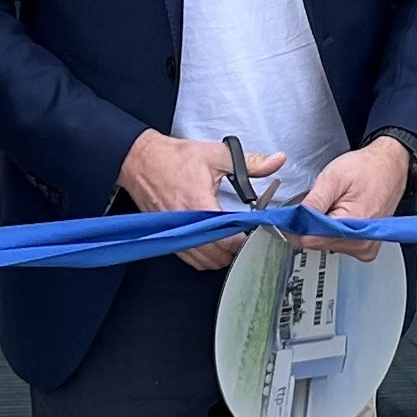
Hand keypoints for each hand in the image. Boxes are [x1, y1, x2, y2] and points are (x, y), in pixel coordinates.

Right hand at [118, 128, 281, 271]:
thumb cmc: (172, 158)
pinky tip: (217, 246)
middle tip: (250, 237)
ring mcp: (176, 234)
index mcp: (198, 205)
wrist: (140, 161)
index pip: (228, 238)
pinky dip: (207, 258)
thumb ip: (250, 162)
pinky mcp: (170, 238)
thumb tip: (276, 161)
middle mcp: (185, 225)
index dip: (247, 239)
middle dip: (238, 249)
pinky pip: (192, 260)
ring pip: (206, 262)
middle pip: (219, 255)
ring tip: (235, 242)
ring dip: (223, 256)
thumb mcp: (215, 154)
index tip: (257, 232)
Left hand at [295, 134, 410, 247]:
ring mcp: (365, 248)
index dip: (297, 226)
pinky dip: (335, 231)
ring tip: (336, 206)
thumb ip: (315, 201)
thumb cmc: (367, 168)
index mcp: (354, 226)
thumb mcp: (334, 177)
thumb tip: (296, 220)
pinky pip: (339, 244)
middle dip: (312, 225)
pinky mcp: (366, 248)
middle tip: (321, 203)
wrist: (390, 167)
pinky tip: (343, 215)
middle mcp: (362, 244)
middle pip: (318, 243)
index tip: (295, 213)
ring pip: (327, 244)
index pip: (311, 240)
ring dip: (324, 227)